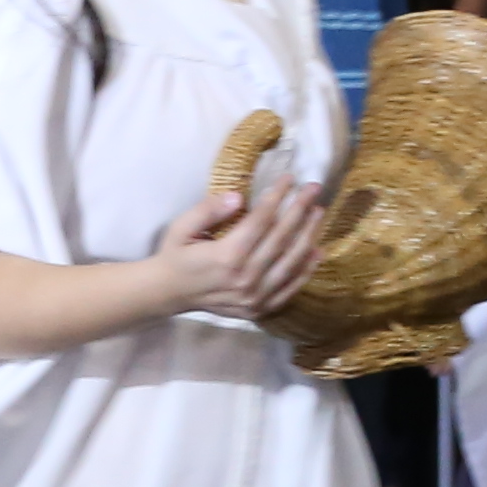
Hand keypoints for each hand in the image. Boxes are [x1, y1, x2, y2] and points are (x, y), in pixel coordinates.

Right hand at [154, 173, 325, 324]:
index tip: (289, 178)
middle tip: (314, 189)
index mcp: (226, 256)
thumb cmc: (175, 256)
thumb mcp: (181, 227)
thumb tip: (237, 197)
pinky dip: (305, 270)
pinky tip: (316, 251)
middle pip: (281, 238)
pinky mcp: (259, 309)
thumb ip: (208, 210)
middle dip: (300, 209)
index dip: (278, 196)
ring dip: (308, 235)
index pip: (261, 220)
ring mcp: (254, 297)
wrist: (168, 293)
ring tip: (318, 213)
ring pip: (290, 262)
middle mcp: (244, 277)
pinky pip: (289, 289)